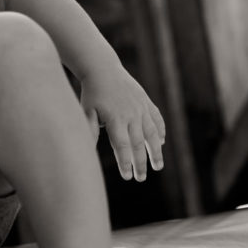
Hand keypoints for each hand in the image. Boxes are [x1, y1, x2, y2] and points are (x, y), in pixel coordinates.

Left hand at [80, 65, 164, 181]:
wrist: (103, 69)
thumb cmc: (91, 93)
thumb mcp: (86, 111)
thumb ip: (89, 130)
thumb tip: (87, 150)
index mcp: (115, 119)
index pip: (122, 146)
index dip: (125, 162)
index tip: (128, 177)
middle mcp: (131, 114)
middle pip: (138, 143)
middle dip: (141, 163)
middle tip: (141, 178)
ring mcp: (141, 107)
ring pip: (151, 133)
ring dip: (156, 151)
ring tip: (158, 166)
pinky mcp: (146, 101)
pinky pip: (156, 118)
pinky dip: (160, 130)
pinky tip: (162, 142)